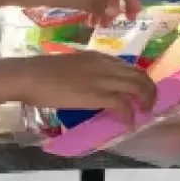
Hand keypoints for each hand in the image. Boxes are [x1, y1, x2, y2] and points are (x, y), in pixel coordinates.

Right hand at [9, 52, 156, 123]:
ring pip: (137, 86)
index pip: (128, 66)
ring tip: (145, 113)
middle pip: (139, 75)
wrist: (29, 76)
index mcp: (98, 57)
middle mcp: (105, 65)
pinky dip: (129, 115)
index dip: (139, 79)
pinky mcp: (97, 95)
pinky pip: (122, 105)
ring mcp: (102, 79)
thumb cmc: (42, 72)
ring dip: (145, 101)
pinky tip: (128, 123)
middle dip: (149, 90)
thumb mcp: (71, 65)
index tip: (140, 91)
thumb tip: (89, 85)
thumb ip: (86, 71)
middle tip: (149, 104)